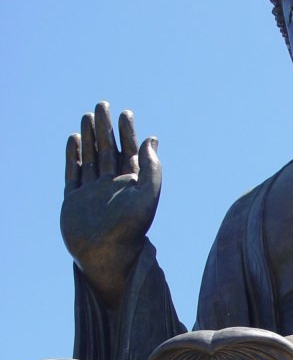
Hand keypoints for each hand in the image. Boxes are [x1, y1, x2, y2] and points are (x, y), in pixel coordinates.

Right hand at [60, 102, 161, 307]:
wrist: (106, 255)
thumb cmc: (130, 228)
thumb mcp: (147, 195)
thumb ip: (151, 168)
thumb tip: (152, 139)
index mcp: (131, 186)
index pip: (130, 152)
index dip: (128, 132)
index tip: (126, 113)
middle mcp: (112, 187)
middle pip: (108, 150)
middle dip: (106, 127)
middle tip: (102, 104)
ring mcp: (92, 193)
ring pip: (91, 158)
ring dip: (90, 137)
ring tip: (88, 116)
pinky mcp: (74, 200)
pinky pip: (74, 173)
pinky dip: (74, 156)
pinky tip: (74, 139)